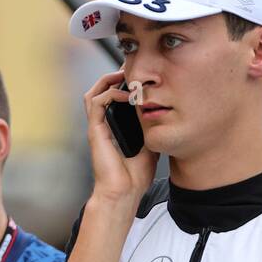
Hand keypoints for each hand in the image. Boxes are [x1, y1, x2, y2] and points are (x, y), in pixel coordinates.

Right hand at [84, 69, 158, 204]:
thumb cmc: (135, 176)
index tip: (141, 76)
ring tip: (125, 75)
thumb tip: (166, 116)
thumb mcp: (151, 146)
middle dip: (115, 75)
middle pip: (101, 90)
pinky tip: (126, 94)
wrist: (124, 193)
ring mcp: (98, 127)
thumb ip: (153, 129)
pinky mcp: (95, 131)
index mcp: (114, 127)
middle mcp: (103, 125)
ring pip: (94, 92)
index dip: (124, 83)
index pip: (113, 97)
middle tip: (131, 68)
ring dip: (109, 80)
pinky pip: (96, 102)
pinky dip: (110, 93)